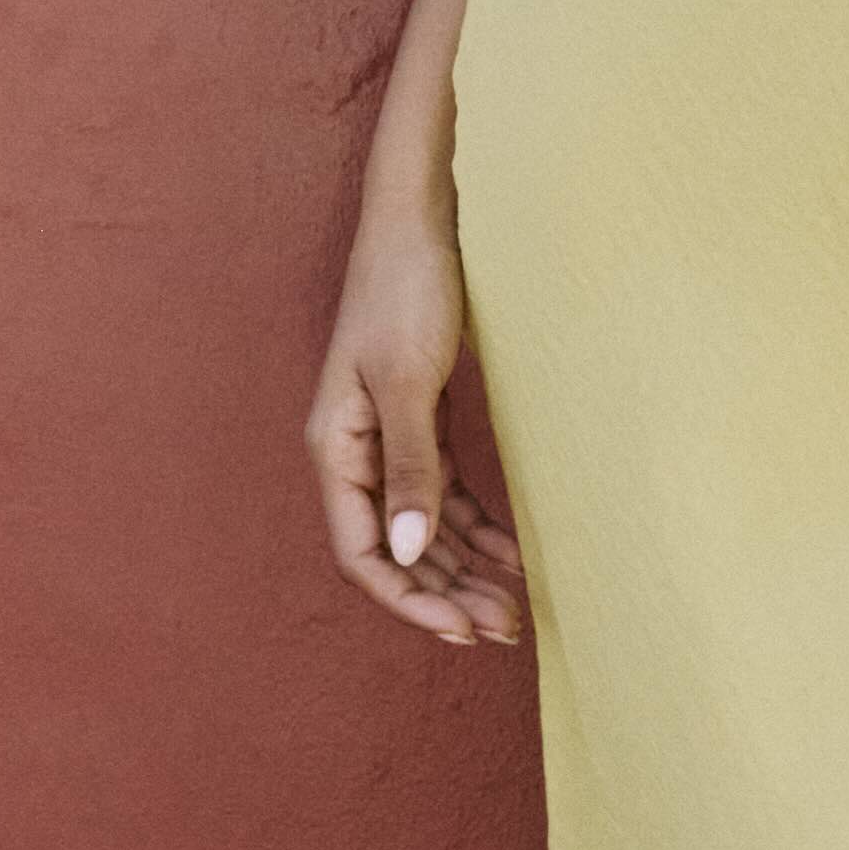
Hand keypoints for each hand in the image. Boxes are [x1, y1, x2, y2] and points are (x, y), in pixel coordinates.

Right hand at [308, 194, 524, 644]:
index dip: (409, 599)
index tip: (461, 629)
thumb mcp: (409, 381)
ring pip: (424, 527)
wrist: (418, 220)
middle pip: (398, 549)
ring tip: (513, 606)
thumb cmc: (404, 288)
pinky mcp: (420, 419)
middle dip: (447, 593)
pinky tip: (513, 553)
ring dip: (465, 569)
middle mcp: (355, 453)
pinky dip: (477, 527)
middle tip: (505, 628)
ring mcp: (388, 438)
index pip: (363, 553)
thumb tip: (408, 552)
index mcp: (335, 449)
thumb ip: (410, 467)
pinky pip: (446, 493)